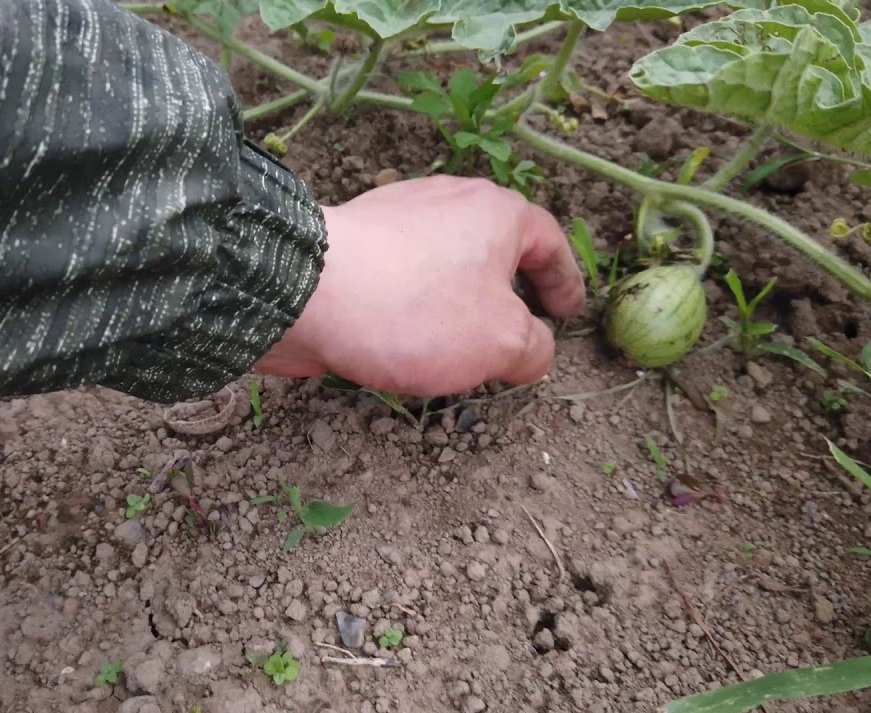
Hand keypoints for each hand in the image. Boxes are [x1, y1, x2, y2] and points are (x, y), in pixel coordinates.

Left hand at [255, 175, 585, 396]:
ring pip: (444, 265)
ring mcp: (395, 218)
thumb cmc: (415, 309)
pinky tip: (404, 344)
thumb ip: (534, 349)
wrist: (303, 291)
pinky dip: (413, 308)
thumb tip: (534, 352)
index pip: (548, 241)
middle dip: (508, 295)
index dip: (564, 281)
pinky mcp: (353, 245)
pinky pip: (400, 278)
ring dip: (457, 306)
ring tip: (459, 352)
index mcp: (494, 211)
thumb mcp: (501, 342)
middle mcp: (446, 202)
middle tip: (516, 337)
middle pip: (494, 250)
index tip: (567, 313)